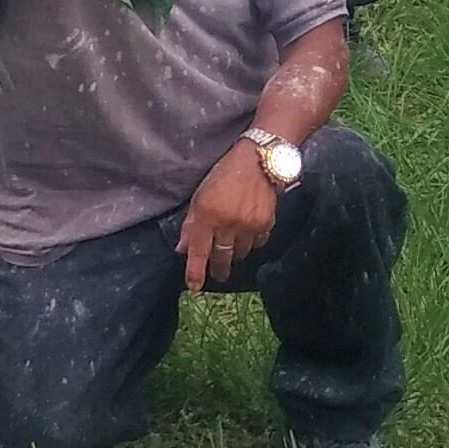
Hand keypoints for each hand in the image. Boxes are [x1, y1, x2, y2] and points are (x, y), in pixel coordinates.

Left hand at [179, 145, 280, 290]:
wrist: (258, 160)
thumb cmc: (224, 175)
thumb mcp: (200, 196)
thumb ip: (191, 224)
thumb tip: (182, 249)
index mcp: (207, 215)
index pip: (198, 251)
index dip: (195, 272)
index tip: (194, 287)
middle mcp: (227, 223)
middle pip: (221, 258)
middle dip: (218, 269)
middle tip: (219, 274)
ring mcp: (248, 224)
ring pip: (241, 253)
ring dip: (235, 253)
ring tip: (234, 245)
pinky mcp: (266, 223)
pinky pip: (258, 243)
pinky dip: (252, 243)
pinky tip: (249, 234)